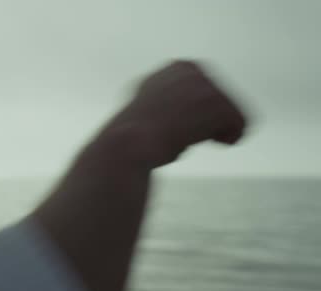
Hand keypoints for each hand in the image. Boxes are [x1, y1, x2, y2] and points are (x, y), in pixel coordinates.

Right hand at [94, 60, 247, 168]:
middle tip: (184, 136)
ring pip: (230, 112)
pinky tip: (210, 143)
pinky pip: (241, 124)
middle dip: (207, 122)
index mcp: (176, 68)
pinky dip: (230, 138)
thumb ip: (170, 101)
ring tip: (190, 138)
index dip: (195, 116)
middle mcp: (193, 70)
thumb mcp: (150, 108)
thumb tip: (185, 114)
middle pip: (219, 101)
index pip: (203, 94)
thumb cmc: (133, 136)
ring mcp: (206, 84)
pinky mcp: (218, 103)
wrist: (128, 142)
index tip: (175, 127)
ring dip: (214, 130)